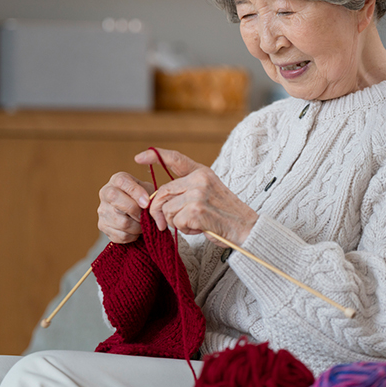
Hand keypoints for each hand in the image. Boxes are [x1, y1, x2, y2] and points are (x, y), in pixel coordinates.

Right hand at [97, 171, 153, 243]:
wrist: (133, 210)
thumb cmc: (142, 197)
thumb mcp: (147, 190)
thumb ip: (150, 194)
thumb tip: (149, 205)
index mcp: (116, 180)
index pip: (122, 182)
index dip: (136, 192)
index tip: (146, 203)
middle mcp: (106, 193)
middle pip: (115, 199)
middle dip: (135, 210)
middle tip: (145, 215)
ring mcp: (102, 210)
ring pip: (122, 222)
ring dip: (138, 226)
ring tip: (143, 224)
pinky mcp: (103, 226)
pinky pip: (121, 235)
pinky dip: (133, 235)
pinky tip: (136, 230)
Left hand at [137, 148, 258, 245]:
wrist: (247, 228)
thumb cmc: (225, 214)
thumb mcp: (208, 192)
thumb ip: (186, 189)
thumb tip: (157, 199)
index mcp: (202, 172)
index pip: (175, 159)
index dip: (155, 156)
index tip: (139, 158)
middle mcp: (199, 179)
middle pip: (162, 192)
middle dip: (158, 210)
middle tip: (163, 224)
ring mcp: (197, 193)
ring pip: (166, 209)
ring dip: (175, 222)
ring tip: (194, 223)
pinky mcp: (196, 210)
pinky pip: (175, 221)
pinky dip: (184, 230)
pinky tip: (199, 228)